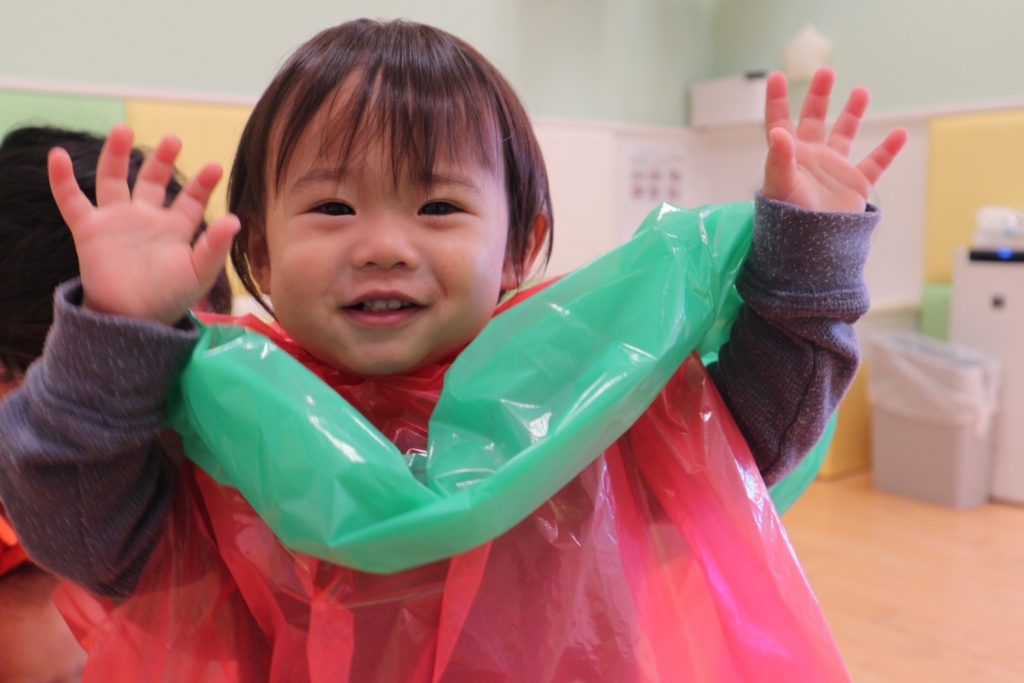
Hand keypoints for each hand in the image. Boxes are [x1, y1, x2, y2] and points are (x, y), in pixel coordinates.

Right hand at [48, 125, 239, 325]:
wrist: (132, 321)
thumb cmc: (169, 299)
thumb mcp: (198, 273)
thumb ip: (215, 246)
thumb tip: (235, 219)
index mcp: (175, 229)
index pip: (191, 200)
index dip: (202, 184)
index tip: (215, 166)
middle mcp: (146, 219)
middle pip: (153, 181)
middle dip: (162, 160)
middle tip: (173, 139)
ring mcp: (117, 221)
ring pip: (114, 180)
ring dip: (118, 155)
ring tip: (124, 130)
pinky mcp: (90, 230)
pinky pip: (72, 200)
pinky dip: (62, 179)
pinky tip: (57, 155)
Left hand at [761, 68, 907, 212]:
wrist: (810, 251)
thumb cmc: (787, 220)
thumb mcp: (781, 186)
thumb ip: (779, 159)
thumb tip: (779, 132)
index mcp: (789, 156)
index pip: (779, 122)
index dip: (776, 101)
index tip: (776, 77)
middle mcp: (810, 158)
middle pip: (813, 120)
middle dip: (818, 96)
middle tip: (826, 72)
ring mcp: (833, 170)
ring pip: (844, 135)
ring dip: (852, 113)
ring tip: (861, 91)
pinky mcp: (854, 185)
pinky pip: (874, 163)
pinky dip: (888, 150)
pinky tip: (900, 134)